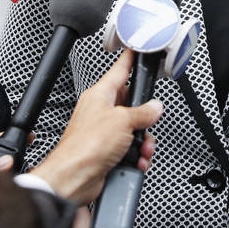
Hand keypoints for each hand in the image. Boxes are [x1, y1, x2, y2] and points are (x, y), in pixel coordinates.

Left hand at [30, 49, 162, 204]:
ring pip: (133, 130)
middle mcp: (100, 112)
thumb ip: (142, 112)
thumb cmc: (86, 145)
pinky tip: (136, 160)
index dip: (129, 60)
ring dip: (142, 141)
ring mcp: (103, 133)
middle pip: (131, 105)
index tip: (135, 50)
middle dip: (144, 118)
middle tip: (148, 122)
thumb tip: (154, 108)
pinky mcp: (106, 151)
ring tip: (141, 148)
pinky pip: (128, 149)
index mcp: (100, 95)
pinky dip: (136, 155)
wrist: (74, 178)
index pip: (119, 70)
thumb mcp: (123, 121)